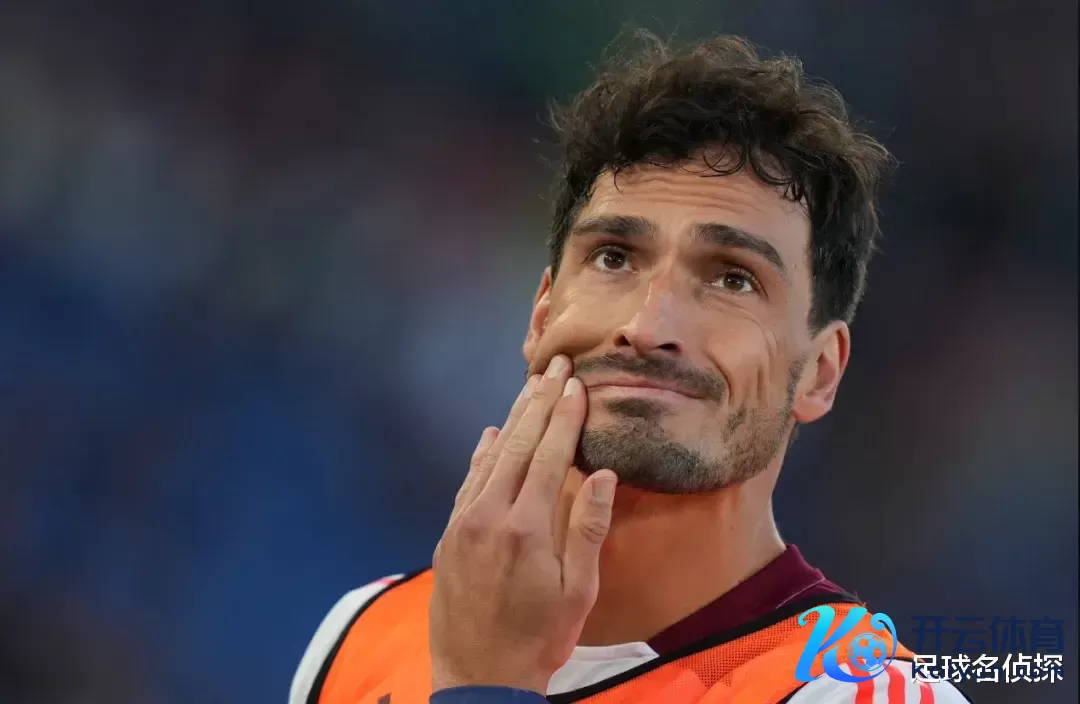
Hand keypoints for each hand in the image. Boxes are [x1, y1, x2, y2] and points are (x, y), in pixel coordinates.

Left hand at [429, 355, 617, 694]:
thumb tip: (604, 474)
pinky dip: (481, 454)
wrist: (479, 677)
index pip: (549, 455)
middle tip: (554, 366)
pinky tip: (491, 434)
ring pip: (490, 458)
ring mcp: (464, 523)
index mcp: (528, 527)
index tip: (576, 383)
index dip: (564, 416)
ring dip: (511, 419)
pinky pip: (467, 482)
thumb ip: (589, 529)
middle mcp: (490, 515)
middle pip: (517, 445)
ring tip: (530, 387)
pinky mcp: (449, 536)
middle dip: (539, 402)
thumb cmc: (540, 638)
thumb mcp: (579, 592)